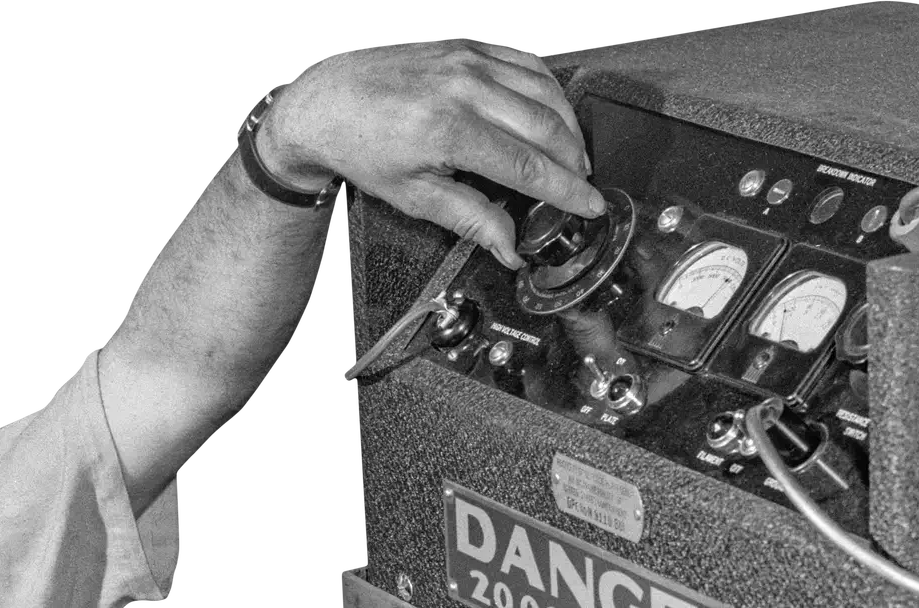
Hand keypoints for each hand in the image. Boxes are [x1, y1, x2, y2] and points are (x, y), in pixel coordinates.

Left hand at [257, 42, 603, 267]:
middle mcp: (464, 87)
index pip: (527, 165)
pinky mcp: (470, 49)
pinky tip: (554, 115)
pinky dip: (550, 91)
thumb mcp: (412, 197)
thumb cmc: (363, 149)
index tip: (590, 207)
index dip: (566, 190)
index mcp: (449, 129)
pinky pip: (528, 64)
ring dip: (568, 128)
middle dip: (574, 162)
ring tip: (574, 159)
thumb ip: (470, 219)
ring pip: (545, 92)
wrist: (328, 101)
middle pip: (545, 127)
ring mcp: (469, 62)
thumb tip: (511, 247)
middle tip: (584, 189)